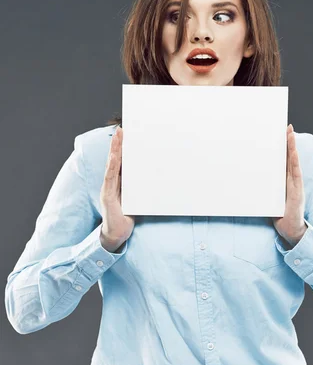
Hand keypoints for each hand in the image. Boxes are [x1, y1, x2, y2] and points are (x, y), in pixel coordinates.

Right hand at [99, 126, 134, 251]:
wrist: (116, 234)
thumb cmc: (126, 217)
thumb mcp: (136, 199)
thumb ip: (139, 188)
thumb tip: (152, 176)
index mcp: (118, 183)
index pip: (120, 163)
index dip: (122, 148)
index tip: (126, 135)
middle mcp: (111, 183)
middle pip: (114, 160)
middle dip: (117, 144)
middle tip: (121, 129)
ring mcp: (108, 188)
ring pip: (111, 165)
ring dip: (114, 150)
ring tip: (118, 137)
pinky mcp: (107, 196)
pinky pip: (110, 178)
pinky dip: (112, 166)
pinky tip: (114, 156)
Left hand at [272, 124, 306, 245]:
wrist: (291, 230)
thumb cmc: (280, 216)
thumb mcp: (269, 199)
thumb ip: (264, 189)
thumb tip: (248, 181)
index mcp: (286, 182)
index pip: (285, 161)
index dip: (284, 148)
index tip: (282, 134)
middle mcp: (293, 181)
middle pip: (290, 158)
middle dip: (289, 142)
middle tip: (287, 127)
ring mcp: (297, 185)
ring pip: (294, 163)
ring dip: (292, 148)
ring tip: (290, 135)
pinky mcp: (297, 192)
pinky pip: (296, 174)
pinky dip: (295, 163)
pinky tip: (294, 153)